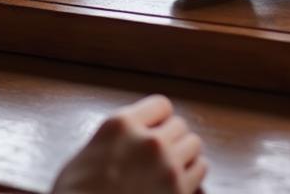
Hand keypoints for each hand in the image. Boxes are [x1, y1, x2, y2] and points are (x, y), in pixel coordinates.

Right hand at [52, 94, 206, 193]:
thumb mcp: (88, 154)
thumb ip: (116, 137)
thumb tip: (132, 133)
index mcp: (122, 125)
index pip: (161, 105)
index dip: (159, 119)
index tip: (156, 130)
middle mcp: (148, 141)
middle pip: (179, 125)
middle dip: (172, 139)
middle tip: (161, 155)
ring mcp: (166, 166)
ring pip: (193, 144)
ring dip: (185, 155)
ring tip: (171, 168)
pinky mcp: (179, 191)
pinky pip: (200, 169)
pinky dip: (193, 175)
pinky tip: (179, 182)